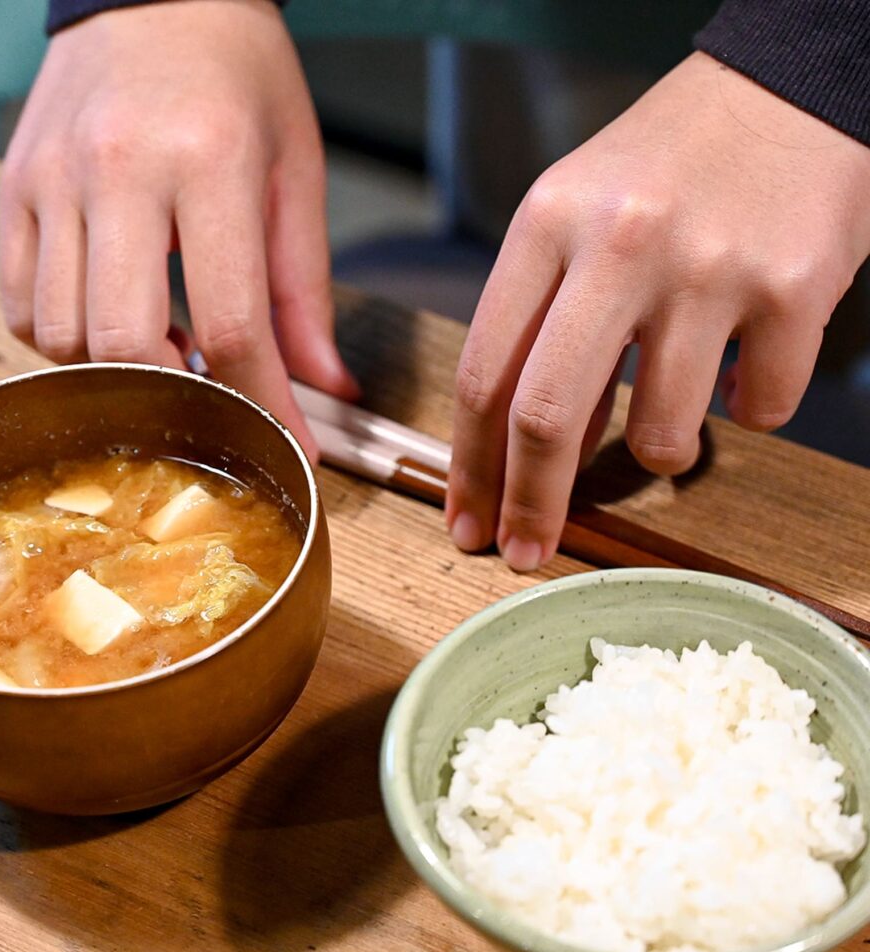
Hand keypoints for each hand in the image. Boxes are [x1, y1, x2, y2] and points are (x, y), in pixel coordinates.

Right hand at [0, 0, 357, 459]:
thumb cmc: (237, 77)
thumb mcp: (296, 174)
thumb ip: (307, 291)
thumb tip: (326, 385)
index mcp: (210, 162)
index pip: (233, 324)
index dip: (262, 404)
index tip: (283, 441)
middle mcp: (120, 170)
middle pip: (127, 342)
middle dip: (174, 394)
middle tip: (206, 384)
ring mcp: (53, 179)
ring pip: (63, 335)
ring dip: (116, 369)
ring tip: (160, 341)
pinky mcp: (14, 188)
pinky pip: (20, 306)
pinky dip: (63, 339)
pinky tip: (107, 315)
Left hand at [446, 52, 869, 571]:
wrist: (788, 90)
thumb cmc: (665, 164)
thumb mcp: (571, 217)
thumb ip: (538, 321)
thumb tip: (525, 447)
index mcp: (547, 225)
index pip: (485, 373)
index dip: (470, 466)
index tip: (469, 519)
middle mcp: (620, 245)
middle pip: (547, 419)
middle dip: (530, 506)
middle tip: (525, 552)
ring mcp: (708, 269)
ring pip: (661, 436)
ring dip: (660, 453)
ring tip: (670, 414)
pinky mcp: (793, 290)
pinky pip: (759, 411)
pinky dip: (747, 411)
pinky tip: (741, 368)